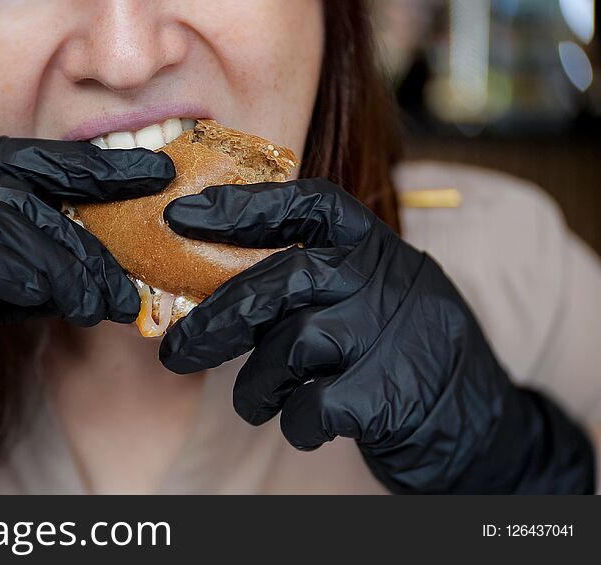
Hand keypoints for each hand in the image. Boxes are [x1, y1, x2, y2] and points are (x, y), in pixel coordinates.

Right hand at [0, 137, 173, 454]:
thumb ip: (36, 276)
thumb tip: (102, 279)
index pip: (30, 158)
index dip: (94, 165)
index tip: (155, 174)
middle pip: (23, 190)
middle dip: (86, 239)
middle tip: (126, 285)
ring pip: (1, 218)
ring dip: (62, 265)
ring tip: (101, 304)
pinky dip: (14, 274)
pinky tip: (47, 300)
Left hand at [160, 179, 594, 493]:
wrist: (485, 432)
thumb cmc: (402, 359)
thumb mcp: (374, 301)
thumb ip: (317, 286)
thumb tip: (218, 290)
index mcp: (379, 249)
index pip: (311, 203)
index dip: (245, 204)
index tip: (185, 213)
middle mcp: (388, 280)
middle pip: (285, 278)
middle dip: (219, 317)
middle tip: (176, 352)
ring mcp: (394, 334)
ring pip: (292, 344)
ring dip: (257, 385)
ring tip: (253, 403)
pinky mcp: (393, 394)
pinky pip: (313, 403)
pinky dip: (294, 422)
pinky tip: (303, 426)